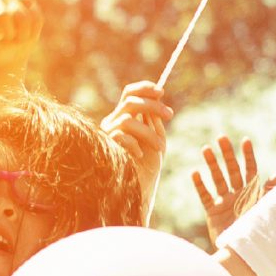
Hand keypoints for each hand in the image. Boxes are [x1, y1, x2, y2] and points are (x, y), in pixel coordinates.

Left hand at [0, 0, 42, 65]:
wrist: (9, 51)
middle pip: (1, 14)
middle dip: (10, 33)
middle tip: (10, 41)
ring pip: (21, 16)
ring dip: (23, 33)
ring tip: (20, 40)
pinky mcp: (26, 0)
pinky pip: (35, 16)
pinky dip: (34, 30)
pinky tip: (28, 35)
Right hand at [100, 81, 171, 200]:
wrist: (139, 187)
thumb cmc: (148, 164)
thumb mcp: (157, 137)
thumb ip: (155, 119)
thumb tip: (157, 98)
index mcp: (125, 116)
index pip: (129, 94)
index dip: (143, 88)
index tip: (161, 91)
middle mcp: (113, 121)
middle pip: (130, 102)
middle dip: (152, 106)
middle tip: (170, 115)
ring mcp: (107, 133)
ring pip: (128, 120)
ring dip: (148, 133)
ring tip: (161, 148)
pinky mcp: (105, 146)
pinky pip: (119, 136)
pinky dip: (134, 144)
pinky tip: (140, 155)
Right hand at [190, 136, 275, 247]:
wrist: (245, 253)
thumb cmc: (259, 231)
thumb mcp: (265, 210)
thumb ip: (271, 192)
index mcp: (252, 193)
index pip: (250, 170)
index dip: (248, 156)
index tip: (245, 141)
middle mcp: (238, 195)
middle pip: (231, 170)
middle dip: (227, 154)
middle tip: (221, 138)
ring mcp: (224, 203)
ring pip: (217, 179)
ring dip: (212, 164)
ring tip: (206, 149)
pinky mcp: (213, 212)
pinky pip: (205, 196)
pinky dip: (200, 185)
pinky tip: (195, 173)